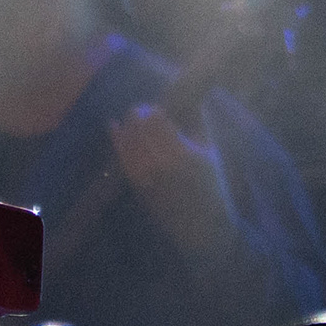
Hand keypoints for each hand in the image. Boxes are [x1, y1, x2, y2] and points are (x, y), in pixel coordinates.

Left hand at [110, 98, 222, 243]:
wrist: (202, 225)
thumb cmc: (211, 187)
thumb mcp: (211, 153)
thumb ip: (200, 124)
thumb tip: (194, 99)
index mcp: (182, 152)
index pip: (158, 122)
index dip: (152, 110)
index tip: (155, 107)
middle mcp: (160, 163)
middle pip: (140, 130)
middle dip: (137, 116)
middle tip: (139, 110)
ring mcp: (146, 177)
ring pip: (128, 143)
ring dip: (126, 127)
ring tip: (129, 119)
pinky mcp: (138, 187)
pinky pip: (123, 159)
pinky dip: (117, 142)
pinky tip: (114, 129)